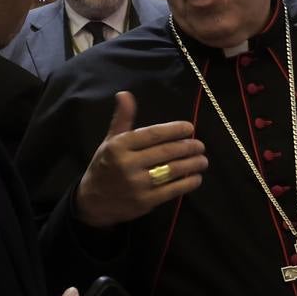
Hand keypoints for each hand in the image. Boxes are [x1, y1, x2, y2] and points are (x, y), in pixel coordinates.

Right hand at [75, 91, 207, 227]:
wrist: (93, 202)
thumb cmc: (105, 166)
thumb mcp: (110, 141)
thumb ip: (122, 119)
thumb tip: (125, 94)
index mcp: (120, 146)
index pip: (152, 134)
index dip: (174, 130)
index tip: (189, 128)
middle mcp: (128, 164)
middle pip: (165, 152)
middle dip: (188, 147)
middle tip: (200, 145)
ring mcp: (137, 184)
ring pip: (171, 171)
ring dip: (192, 164)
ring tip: (203, 160)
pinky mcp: (145, 202)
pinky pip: (171, 190)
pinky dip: (187, 183)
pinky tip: (196, 178)